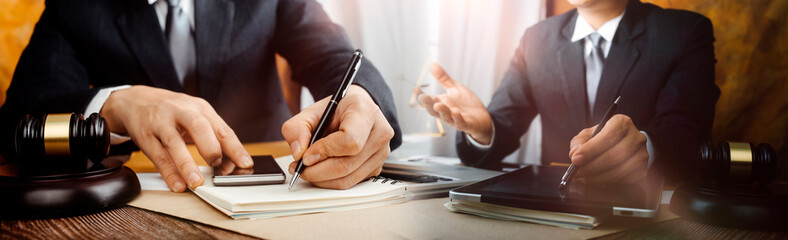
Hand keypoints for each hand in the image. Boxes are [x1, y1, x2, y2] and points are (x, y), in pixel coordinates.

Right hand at [102, 86, 252, 191]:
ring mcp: (161, 122)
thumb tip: (229, 165)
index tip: (246, 164)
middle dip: (211, 148)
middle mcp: (181, 112)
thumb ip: (212, 137)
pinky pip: (157, 156)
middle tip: (217, 167)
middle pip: (199, 126)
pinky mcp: (145, 135)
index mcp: (200, 108)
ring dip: (186, 165)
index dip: (235, 147)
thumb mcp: (195, 116)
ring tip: (196, 183)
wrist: (134, 100)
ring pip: (174, 143)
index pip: (222, 128)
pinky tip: (177, 185)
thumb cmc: (172, 112)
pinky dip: (168, 172)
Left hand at [282, 85, 393, 188]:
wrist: (354, 110)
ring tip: (308, 170)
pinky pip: (351, 183)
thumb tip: (298, 153)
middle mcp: (380, 132)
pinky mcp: (377, 167)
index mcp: (365, 111)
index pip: (350, 140)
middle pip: (347, 164)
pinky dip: (332, 181)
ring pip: (348, 179)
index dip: (325, 151)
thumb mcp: (311, 112)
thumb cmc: (336, 110)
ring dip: (322, 179)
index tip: (307, 155)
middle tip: (300, 168)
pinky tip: (322, 170)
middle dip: (317, 171)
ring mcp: (382, 152)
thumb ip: (297, 129)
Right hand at [417, 63, 493, 143]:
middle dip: (427, 104)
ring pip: (446, 117)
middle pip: (433, 110)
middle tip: (422, 97)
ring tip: (438, 105)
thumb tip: (431, 64)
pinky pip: (461, 123)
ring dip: (442, 111)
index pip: (428, 100)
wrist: (482, 118)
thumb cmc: (466, 104)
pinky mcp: (467, 124)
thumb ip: (443, 79)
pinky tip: (455, 113)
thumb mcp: (455, 88)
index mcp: (441, 103)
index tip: (415, 89)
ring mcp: (455, 120)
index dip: (421, 96)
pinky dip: (457, 119)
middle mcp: (445, 112)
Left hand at [568, 114, 648, 183]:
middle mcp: (636, 137)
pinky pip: (624, 179)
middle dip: (591, 167)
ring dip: (597, 177)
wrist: (623, 144)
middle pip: (614, 156)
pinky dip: (606, 182)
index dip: (590, 150)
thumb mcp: (589, 134)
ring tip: (583, 178)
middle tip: (577, 173)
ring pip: (619, 170)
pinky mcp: (643, 169)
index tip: (575, 159)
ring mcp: (642, 154)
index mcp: (622, 123)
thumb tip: (575, 154)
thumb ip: (579, 142)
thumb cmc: (603, 138)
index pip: (608, 137)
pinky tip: (595, 180)